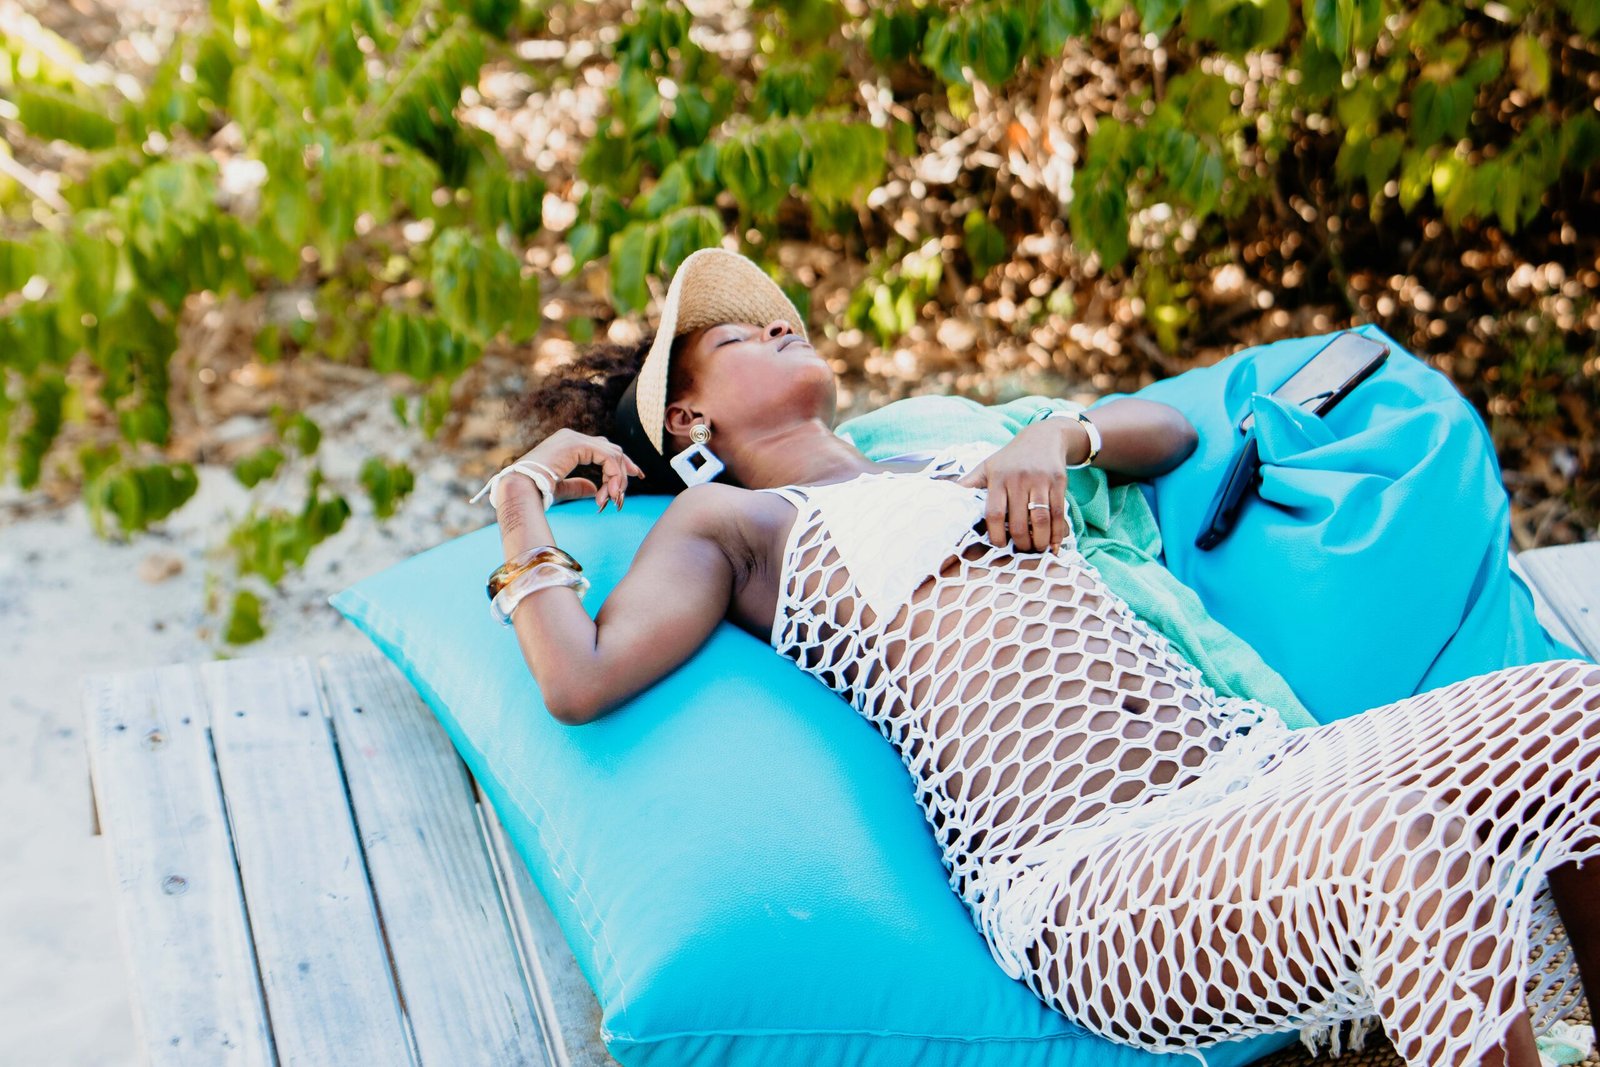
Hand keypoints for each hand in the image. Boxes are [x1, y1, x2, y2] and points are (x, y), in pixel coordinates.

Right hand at [511, 428, 645, 511]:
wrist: (518, 490)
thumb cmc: (534, 492)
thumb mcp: (561, 489)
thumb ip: (578, 486)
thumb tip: (595, 489)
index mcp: (566, 444)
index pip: (602, 448)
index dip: (619, 463)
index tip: (635, 476)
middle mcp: (571, 436)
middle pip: (611, 448)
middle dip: (625, 469)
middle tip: (625, 493)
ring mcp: (573, 438)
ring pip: (612, 453)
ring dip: (618, 479)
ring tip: (613, 500)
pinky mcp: (576, 444)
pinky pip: (607, 457)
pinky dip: (613, 475)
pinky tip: (609, 493)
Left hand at [956, 423, 1067, 551]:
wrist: (1043, 437)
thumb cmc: (1010, 458)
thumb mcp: (987, 467)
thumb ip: (968, 484)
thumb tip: (942, 493)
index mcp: (998, 478)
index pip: (994, 513)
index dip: (996, 535)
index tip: (1000, 545)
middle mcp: (1018, 479)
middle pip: (1019, 521)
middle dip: (1021, 542)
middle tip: (1022, 550)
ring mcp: (1040, 480)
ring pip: (1041, 519)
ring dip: (1040, 540)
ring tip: (1037, 548)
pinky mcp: (1058, 482)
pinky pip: (1059, 513)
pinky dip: (1058, 532)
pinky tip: (1055, 543)